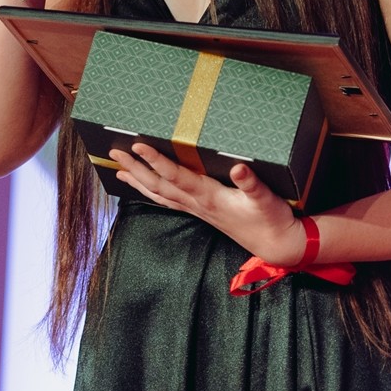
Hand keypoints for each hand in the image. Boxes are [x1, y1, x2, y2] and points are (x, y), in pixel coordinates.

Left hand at [109, 144, 306, 265]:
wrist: (275, 244)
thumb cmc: (271, 219)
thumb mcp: (266, 198)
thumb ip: (251, 182)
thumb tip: (238, 167)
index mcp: (209, 196)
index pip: (176, 176)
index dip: (156, 161)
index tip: (138, 146)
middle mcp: (198, 204)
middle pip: (159, 185)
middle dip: (136, 169)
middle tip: (115, 153)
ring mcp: (198, 210)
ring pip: (160, 195)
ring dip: (139, 182)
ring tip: (120, 171)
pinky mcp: (203, 213)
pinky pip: (170, 202)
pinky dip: (154, 193)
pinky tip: (147, 188)